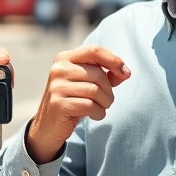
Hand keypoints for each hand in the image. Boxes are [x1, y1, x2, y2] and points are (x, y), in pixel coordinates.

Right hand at [27, 45, 130, 163]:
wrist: (49, 125)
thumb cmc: (73, 100)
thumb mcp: (88, 83)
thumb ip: (106, 74)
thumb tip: (125, 72)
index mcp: (65, 58)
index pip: (94, 50)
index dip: (114, 60)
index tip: (126, 74)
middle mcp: (59, 69)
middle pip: (98, 74)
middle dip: (109, 90)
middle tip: (107, 100)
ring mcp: (56, 86)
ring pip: (95, 91)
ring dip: (105, 103)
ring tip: (101, 108)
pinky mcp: (58, 104)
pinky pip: (89, 106)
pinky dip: (98, 113)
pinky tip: (95, 115)